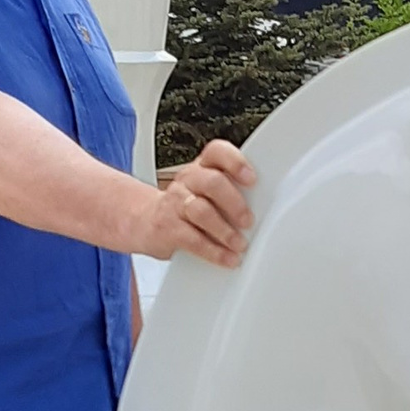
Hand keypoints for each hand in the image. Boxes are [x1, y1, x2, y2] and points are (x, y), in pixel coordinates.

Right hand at [135, 141, 256, 267]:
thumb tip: (265, 212)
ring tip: (239, 244)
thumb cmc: (185, 206)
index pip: (217, 152)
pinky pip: (192, 239)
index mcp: (202, 168)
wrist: (145, 220)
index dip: (235, 163)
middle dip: (234, 203)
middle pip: (212, 182)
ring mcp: (175, 203)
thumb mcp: (206, 191)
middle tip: (248, 221)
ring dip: (225, 230)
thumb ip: (231, 193)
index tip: (252, 180)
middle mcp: (188, 180)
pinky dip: (213, 251)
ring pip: (201, 211)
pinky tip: (227, 258)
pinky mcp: (168, 228)